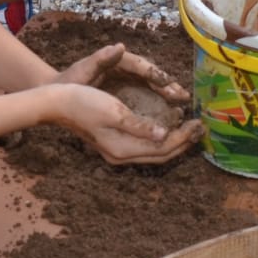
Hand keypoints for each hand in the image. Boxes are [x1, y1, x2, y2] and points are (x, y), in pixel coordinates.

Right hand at [47, 81, 201, 165]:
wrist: (56, 103)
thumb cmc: (83, 102)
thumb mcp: (113, 111)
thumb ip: (139, 125)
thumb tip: (164, 135)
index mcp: (123, 148)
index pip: (162, 148)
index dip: (182, 137)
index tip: (198, 123)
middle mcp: (121, 155)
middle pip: (160, 155)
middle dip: (182, 142)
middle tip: (200, 128)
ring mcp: (117, 152)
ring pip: (154, 153)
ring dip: (173, 141)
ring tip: (189, 129)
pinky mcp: (114, 144)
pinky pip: (145, 147)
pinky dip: (160, 140)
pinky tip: (166, 128)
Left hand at [55, 42, 189, 103]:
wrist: (58, 91)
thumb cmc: (69, 82)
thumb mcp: (82, 71)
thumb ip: (100, 58)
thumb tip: (119, 46)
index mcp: (115, 60)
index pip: (139, 65)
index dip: (154, 73)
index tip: (167, 81)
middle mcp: (124, 66)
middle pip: (150, 74)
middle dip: (167, 84)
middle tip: (183, 95)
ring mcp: (126, 77)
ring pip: (151, 84)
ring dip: (167, 91)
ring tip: (182, 101)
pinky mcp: (127, 88)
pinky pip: (146, 92)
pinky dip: (159, 99)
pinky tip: (169, 109)